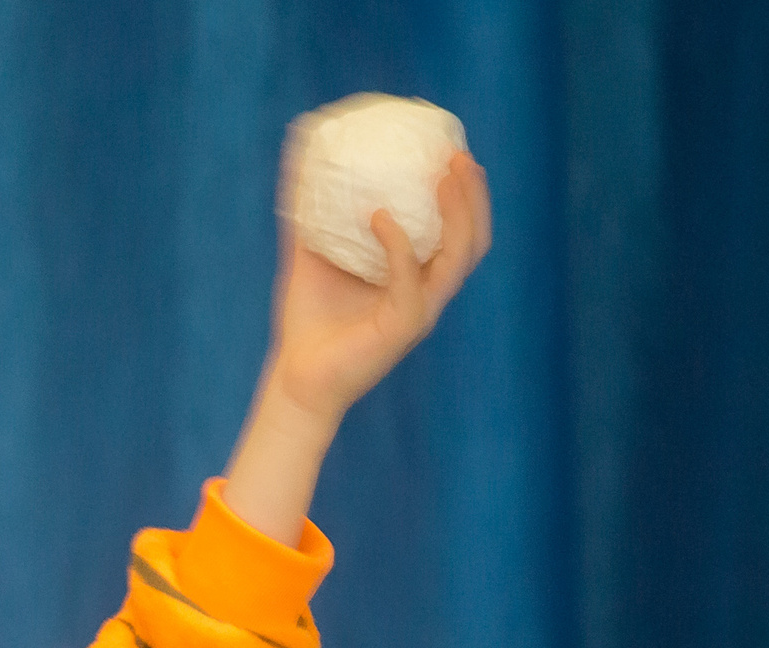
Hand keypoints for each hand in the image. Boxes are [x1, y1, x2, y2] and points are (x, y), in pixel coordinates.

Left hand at [218, 152, 489, 542]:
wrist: (294, 379)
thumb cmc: (307, 321)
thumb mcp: (309, 254)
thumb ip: (308, 210)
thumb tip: (298, 153)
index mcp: (417, 276)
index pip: (459, 230)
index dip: (465, 192)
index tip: (452, 148)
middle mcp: (427, 292)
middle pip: (473, 239)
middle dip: (473, 195)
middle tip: (459, 155)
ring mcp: (419, 312)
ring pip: (458, 258)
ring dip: (458, 213)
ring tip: (445, 174)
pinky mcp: (400, 330)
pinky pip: (409, 281)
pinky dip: (398, 246)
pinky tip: (378, 216)